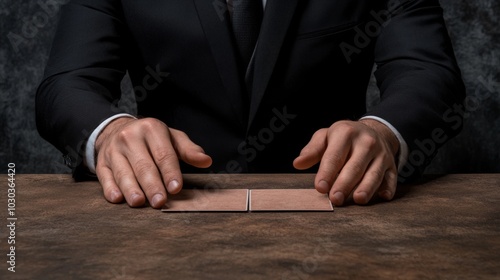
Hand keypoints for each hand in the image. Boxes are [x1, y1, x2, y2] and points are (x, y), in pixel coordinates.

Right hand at [95, 117, 211, 207]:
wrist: (116, 129)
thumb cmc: (151, 139)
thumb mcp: (171, 138)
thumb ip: (188, 150)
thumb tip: (206, 161)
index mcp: (151, 129)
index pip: (163, 154)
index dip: (170, 172)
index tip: (176, 188)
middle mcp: (130, 137)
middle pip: (143, 165)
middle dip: (152, 185)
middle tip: (160, 202)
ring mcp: (113, 150)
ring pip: (123, 172)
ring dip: (131, 189)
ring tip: (139, 202)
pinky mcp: (102, 162)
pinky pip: (105, 176)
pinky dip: (110, 188)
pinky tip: (117, 198)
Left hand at [293, 119, 399, 205]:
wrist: (373, 131)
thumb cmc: (343, 138)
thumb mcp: (325, 137)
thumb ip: (312, 150)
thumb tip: (297, 163)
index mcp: (346, 133)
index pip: (335, 156)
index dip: (327, 173)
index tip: (320, 188)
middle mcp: (366, 142)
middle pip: (354, 166)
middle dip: (344, 184)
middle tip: (334, 199)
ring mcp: (381, 154)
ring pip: (374, 173)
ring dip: (366, 187)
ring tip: (357, 200)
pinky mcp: (392, 165)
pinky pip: (391, 178)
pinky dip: (388, 187)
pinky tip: (383, 196)